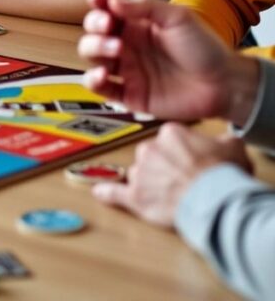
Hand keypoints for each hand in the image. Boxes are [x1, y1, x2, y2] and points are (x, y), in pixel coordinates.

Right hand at [78, 0, 255, 121]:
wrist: (224, 84)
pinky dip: (93, 81)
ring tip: (116, 49)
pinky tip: (102, 74)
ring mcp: (126, 70)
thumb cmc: (204, 47)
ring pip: (91, 57)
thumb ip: (145, 6)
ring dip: (95, 49)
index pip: (107, 11)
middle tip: (110, 26)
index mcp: (136, 25)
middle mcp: (127, 45)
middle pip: (93, 32)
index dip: (97, 3)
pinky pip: (101, 88)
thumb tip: (111, 2)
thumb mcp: (178, 17)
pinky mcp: (129, 95)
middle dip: (95, 26)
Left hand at [93, 122, 252, 226]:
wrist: (213, 198)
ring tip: (169, 195)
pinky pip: (115, 193)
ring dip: (150, 184)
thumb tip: (221, 143)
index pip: (170, 140)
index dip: (182, 153)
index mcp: (170, 133)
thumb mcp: (232, 148)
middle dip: (164, 168)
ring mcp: (139, 172)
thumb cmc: (222, 174)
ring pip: (139, 175)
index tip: (190, 161)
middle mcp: (149, 148)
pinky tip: (100, 192)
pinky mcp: (134, 196)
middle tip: (182, 180)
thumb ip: (221, 141)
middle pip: (152, 156)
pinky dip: (107, 193)